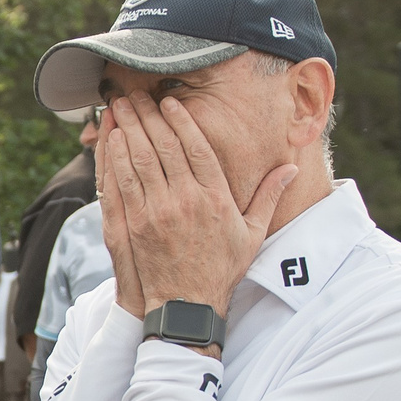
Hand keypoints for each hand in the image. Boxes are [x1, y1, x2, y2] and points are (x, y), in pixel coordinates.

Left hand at [98, 93, 296, 318]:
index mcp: (214, 197)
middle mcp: (184, 200)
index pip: (195, 147)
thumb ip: (268, 196)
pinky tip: (109, 141)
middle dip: (146, 116)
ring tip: (118, 108)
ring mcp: (155, 213)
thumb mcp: (252, 233)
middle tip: (135, 94)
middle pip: (162, 146)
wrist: (187, 306)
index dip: (181, 120)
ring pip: (138, 160)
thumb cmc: (221, 270)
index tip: (169, 101)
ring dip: (126, 130)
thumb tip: (291, 167)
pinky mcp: (133, 226)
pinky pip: (120, 185)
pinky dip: (113, 160)